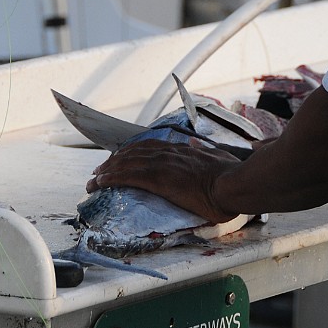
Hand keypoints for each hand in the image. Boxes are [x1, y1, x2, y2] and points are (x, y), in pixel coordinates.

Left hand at [86, 138, 241, 223]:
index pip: (148, 147)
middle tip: (99, 172)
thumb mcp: (216, 156)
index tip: (119, 159)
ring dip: (106, 172)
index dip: (130, 152)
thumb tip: (195, 143)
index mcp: (181, 150)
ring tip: (93, 180)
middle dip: (113, 163)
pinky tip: (100, 183)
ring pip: (126, 164)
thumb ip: (203, 150)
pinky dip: (112, 178)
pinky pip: (129, 177)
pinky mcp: (160, 180)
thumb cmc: (230, 175)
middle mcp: (168, 154)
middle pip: (132, 154)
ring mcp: (163, 165)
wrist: (233, 184)